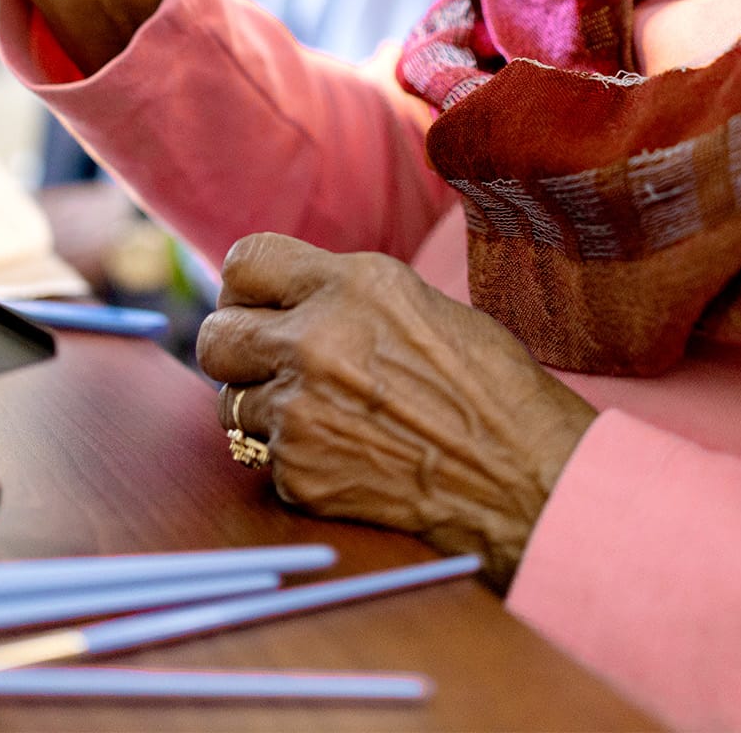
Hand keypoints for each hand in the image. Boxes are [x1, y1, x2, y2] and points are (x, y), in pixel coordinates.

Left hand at [195, 234, 597, 587]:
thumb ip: (345, 296)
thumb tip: (287, 301)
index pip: (244, 262)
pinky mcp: (299, 472)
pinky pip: (266, 458)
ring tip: (321, 416)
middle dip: (236, 349)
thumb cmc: (491, 389)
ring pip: (232, 403)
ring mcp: (301, 411)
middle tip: (266, 363)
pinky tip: (349, 457)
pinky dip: (297, 460)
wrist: (524, 479)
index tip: (258, 306)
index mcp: (352, 284)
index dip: (248, 288)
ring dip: (263, 408)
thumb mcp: (418, 305)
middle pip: (216, 335)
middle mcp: (315, 340)